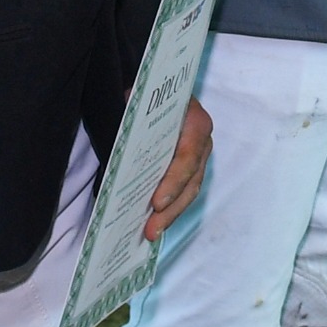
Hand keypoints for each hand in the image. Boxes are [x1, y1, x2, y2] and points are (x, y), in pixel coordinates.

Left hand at [144, 96, 212, 240]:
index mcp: (194, 121)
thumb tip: (123, 112)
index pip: (188, 156)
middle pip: (191, 181)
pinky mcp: (190, 169)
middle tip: (151, 230)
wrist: (161, 92)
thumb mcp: (143, 99)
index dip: (174, 181)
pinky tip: (154, 226)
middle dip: (171, 208)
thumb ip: (135, 108)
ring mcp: (199, 157)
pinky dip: (170, 210)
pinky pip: (184, 193)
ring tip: (150, 234)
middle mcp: (202, 141)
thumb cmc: (151, 97)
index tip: (156, 202)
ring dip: (171, 215)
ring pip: (190, 191)